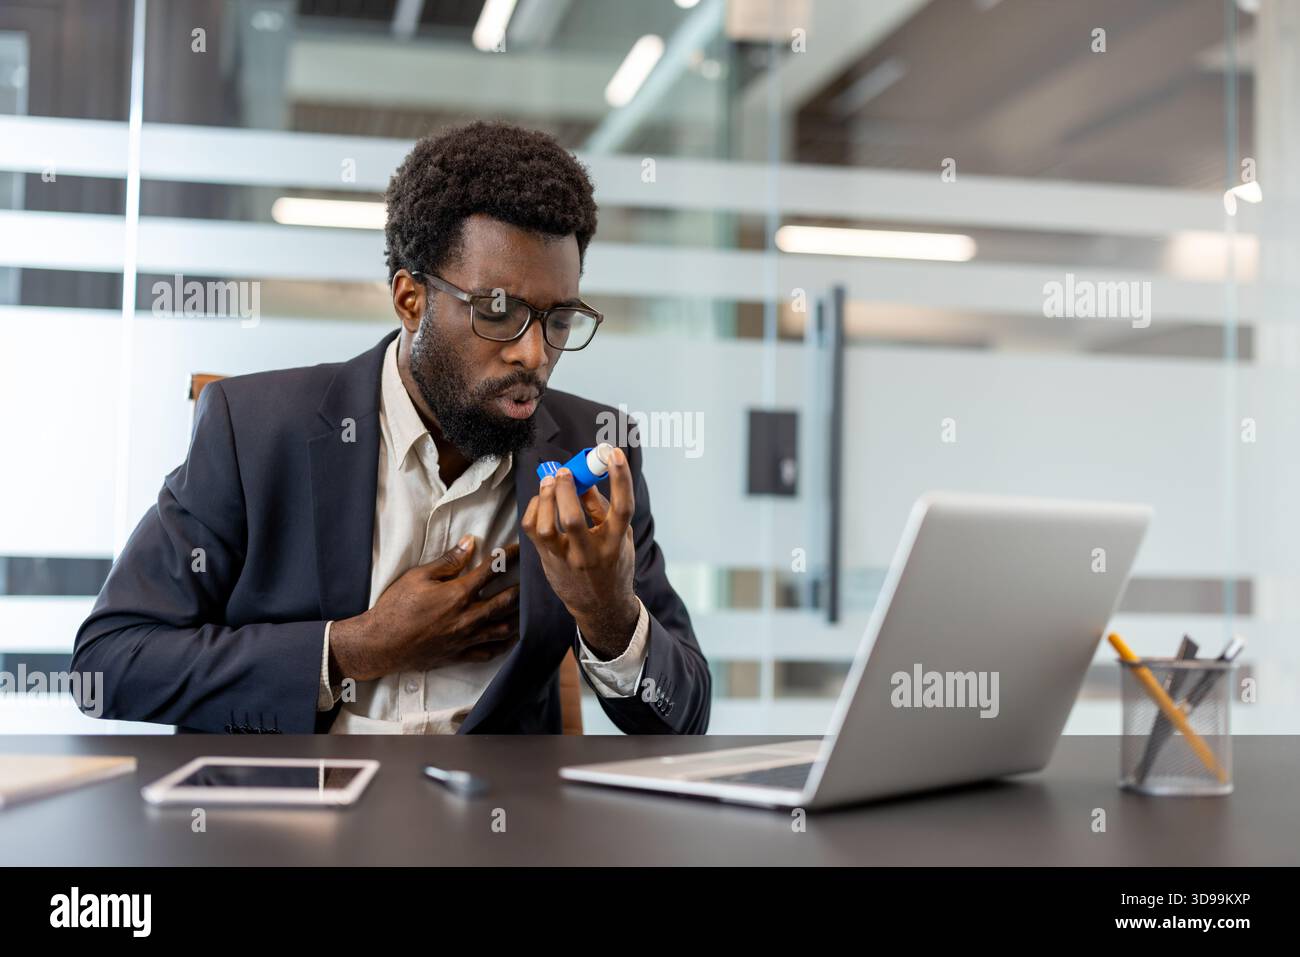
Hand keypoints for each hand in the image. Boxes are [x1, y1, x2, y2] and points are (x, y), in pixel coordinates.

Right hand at [329, 538, 520, 682]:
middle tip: (535, 579)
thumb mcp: (418, 577)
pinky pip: (489, 651)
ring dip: (519, 616)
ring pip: (503, 628)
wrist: (380, 645)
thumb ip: (448, 561)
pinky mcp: (460, 655)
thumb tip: (470, 542)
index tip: (520, 549)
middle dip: (523, 588)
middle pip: (506, 601)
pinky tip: (511, 638)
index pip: (491, 571)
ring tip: (530, 608)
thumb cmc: (395, 608)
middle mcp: (468, 617)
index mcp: (458, 594)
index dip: (508, 557)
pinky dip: (504, 644)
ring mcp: (466, 638)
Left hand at [521, 447, 639, 658]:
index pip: (623, 508)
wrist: (600, 606)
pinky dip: (534, 510)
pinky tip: (541, 500)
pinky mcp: (548, 561)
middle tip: (564, 472)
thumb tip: (584, 478)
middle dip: (566, 490)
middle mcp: (591, 553)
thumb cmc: (611, 564)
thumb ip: (603, 508)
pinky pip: (533, 532)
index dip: (620, 478)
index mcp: (616, 542)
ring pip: (546, 528)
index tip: (614, 454)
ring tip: (549, 481)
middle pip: (574, 520)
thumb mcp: (618, 537)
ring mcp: (567, 559)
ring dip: (545, 499)